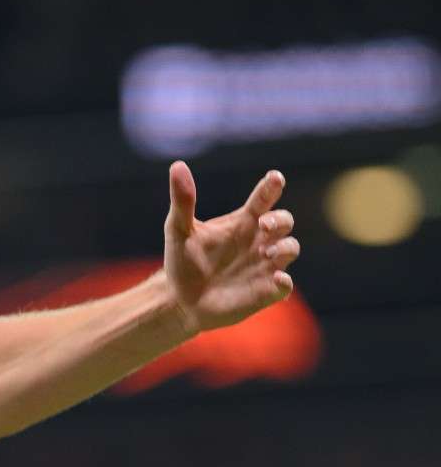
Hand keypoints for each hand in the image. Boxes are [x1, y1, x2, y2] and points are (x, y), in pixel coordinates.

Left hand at [162, 160, 300, 333]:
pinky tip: (278, 279)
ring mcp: (265, 265)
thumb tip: (177, 166)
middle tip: (263, 224)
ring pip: (290, 248)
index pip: (263, 199)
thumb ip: (183, 200)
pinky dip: (285, 282)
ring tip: (266, 252)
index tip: (275, 178)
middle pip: (284, 221)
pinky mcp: (265, 290)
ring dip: (285, 247)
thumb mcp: (178, 229)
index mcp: (242, 222)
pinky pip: (285, 285)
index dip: (271, 187)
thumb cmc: (182, 261)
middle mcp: (258, 240)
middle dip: (279, 220)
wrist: (179, 300)